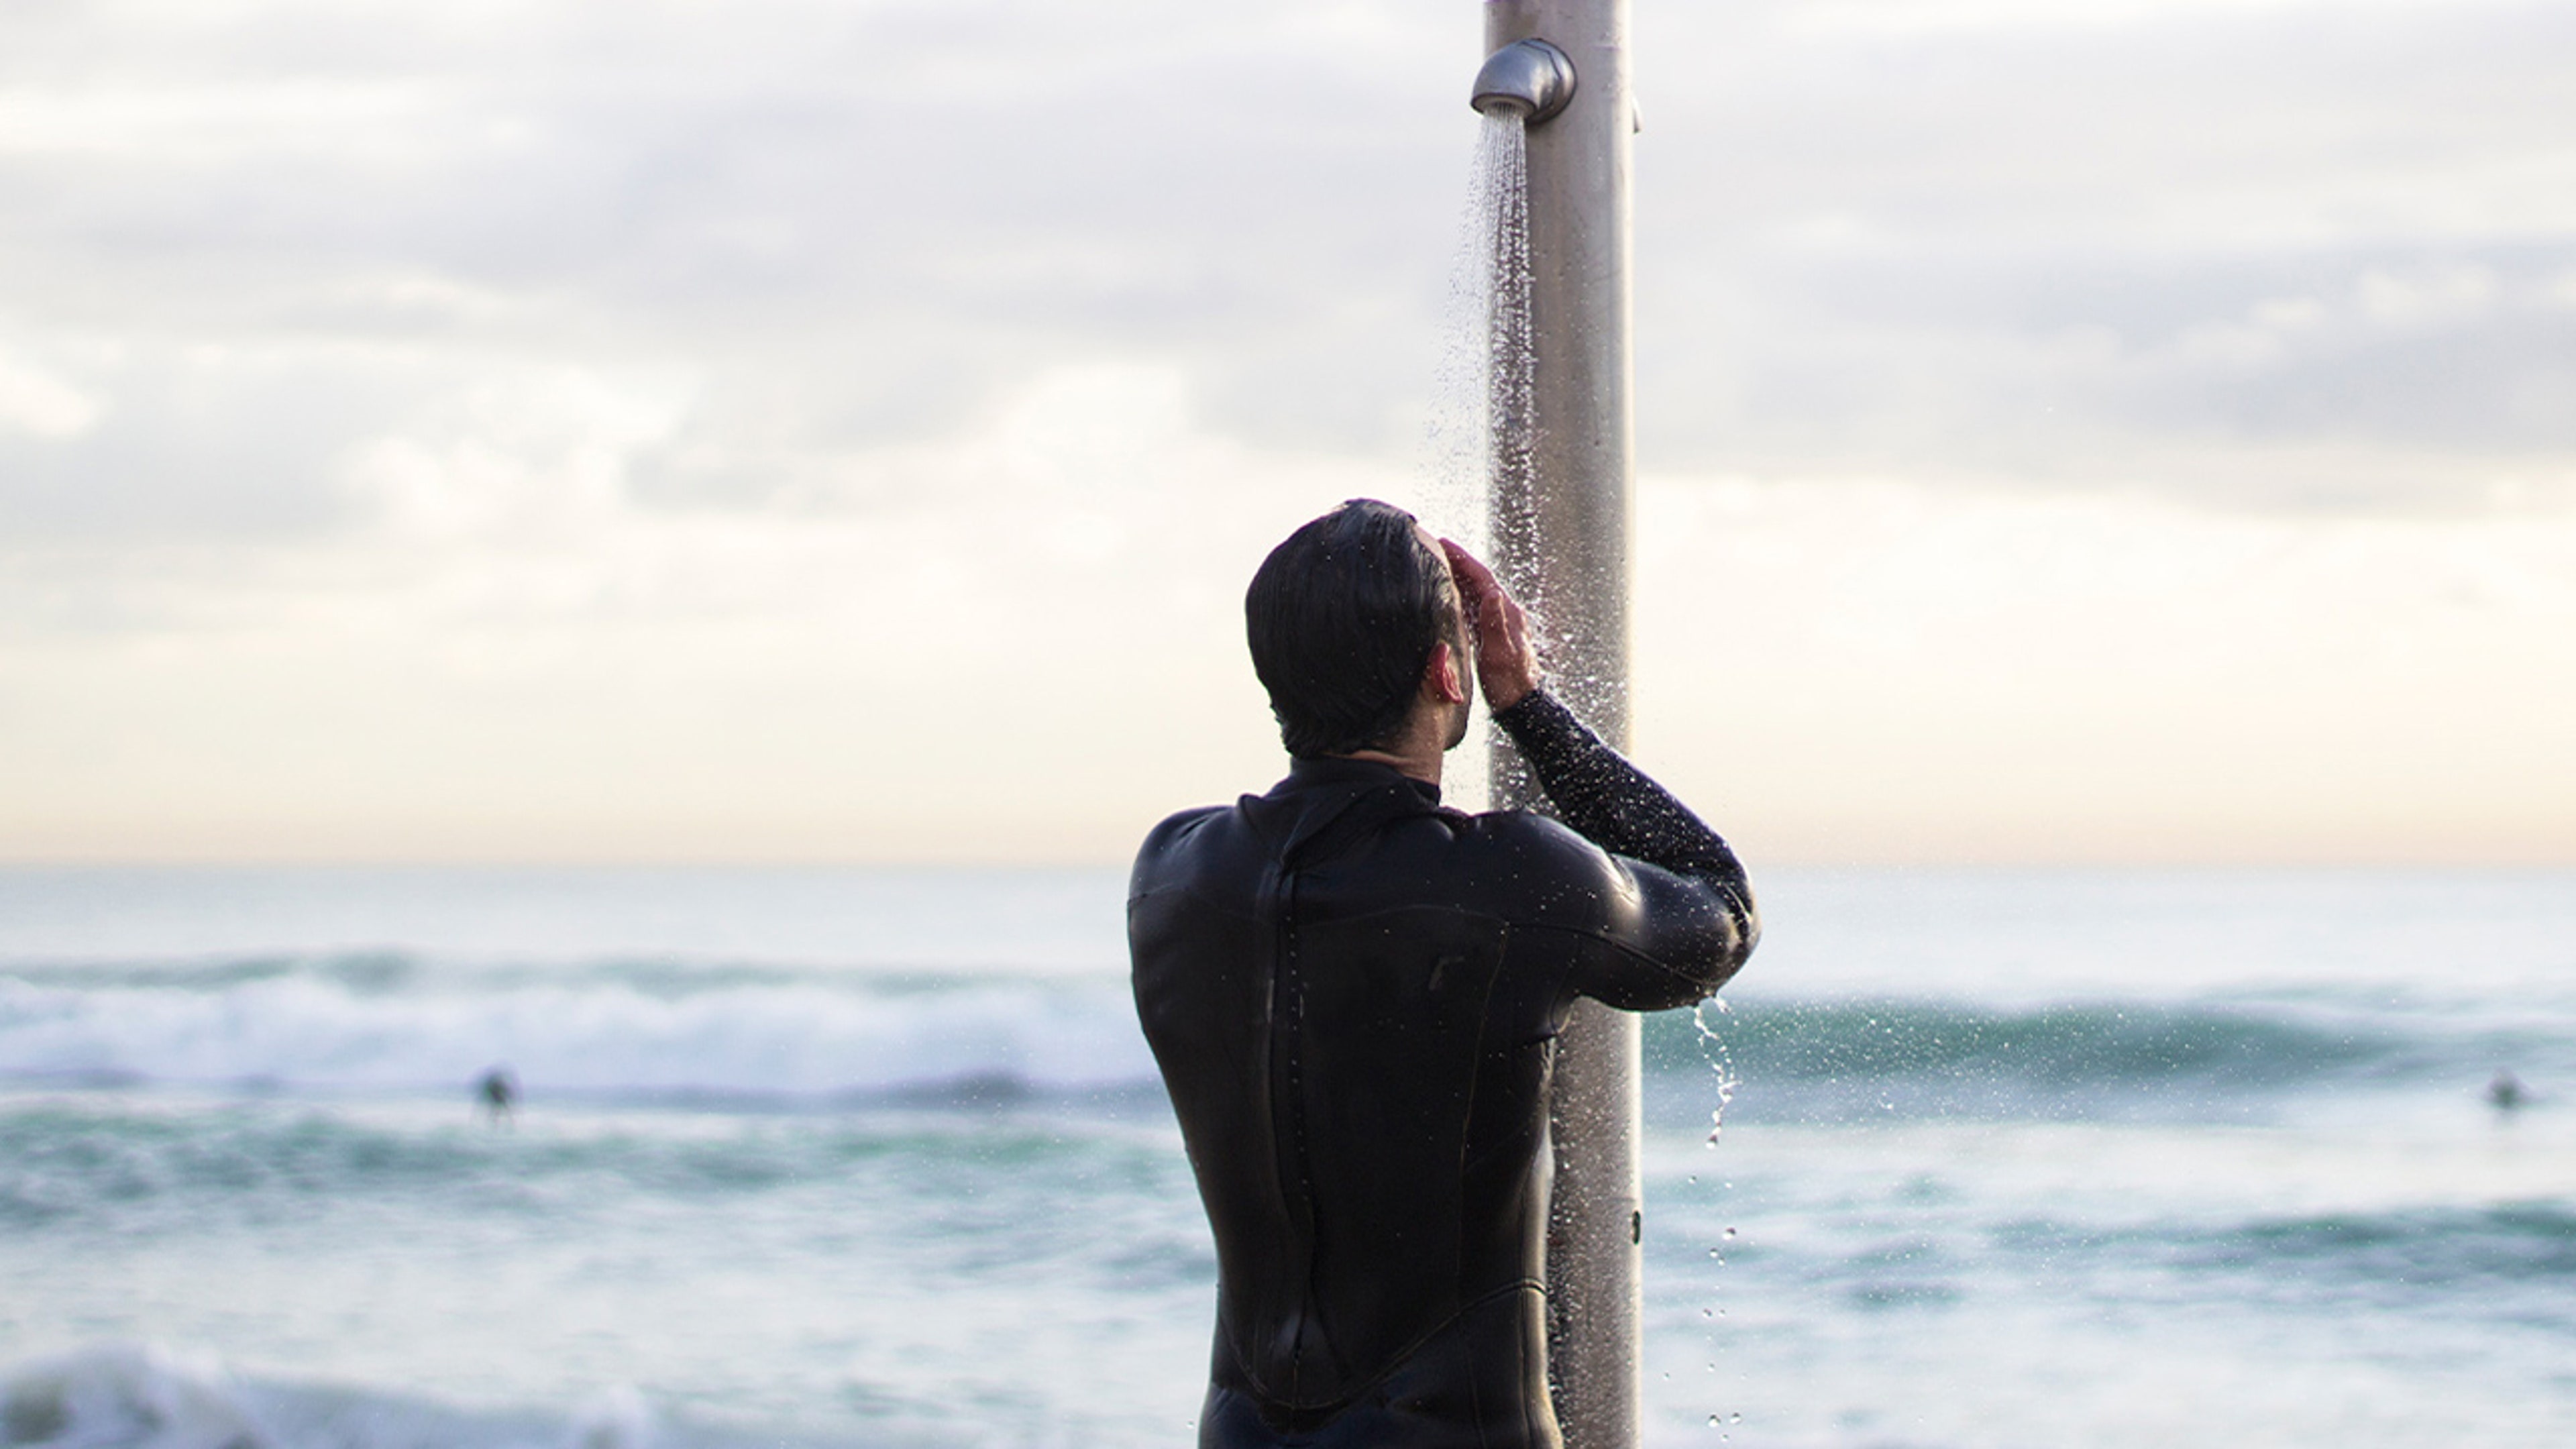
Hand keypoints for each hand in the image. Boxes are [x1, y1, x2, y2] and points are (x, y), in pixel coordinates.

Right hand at [1439, 538, 1539, 711]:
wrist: (1521, 705)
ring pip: (1476, 593)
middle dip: (1459, 562)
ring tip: (1438, 564)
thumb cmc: (1511, 683)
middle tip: (1435, 547)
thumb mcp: (1500, 655)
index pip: (1483, 579)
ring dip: (1459, 577)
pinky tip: (1449, 595)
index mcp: (1508, 613)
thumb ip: (1495, 623)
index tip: (1444, 544)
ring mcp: (1500, 623)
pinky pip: (1475, 608)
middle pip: (1479, 581)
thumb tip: (1490, 593)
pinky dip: (1461, 596)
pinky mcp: (1492, 634)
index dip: (1463, 559)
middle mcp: (1506, 613)